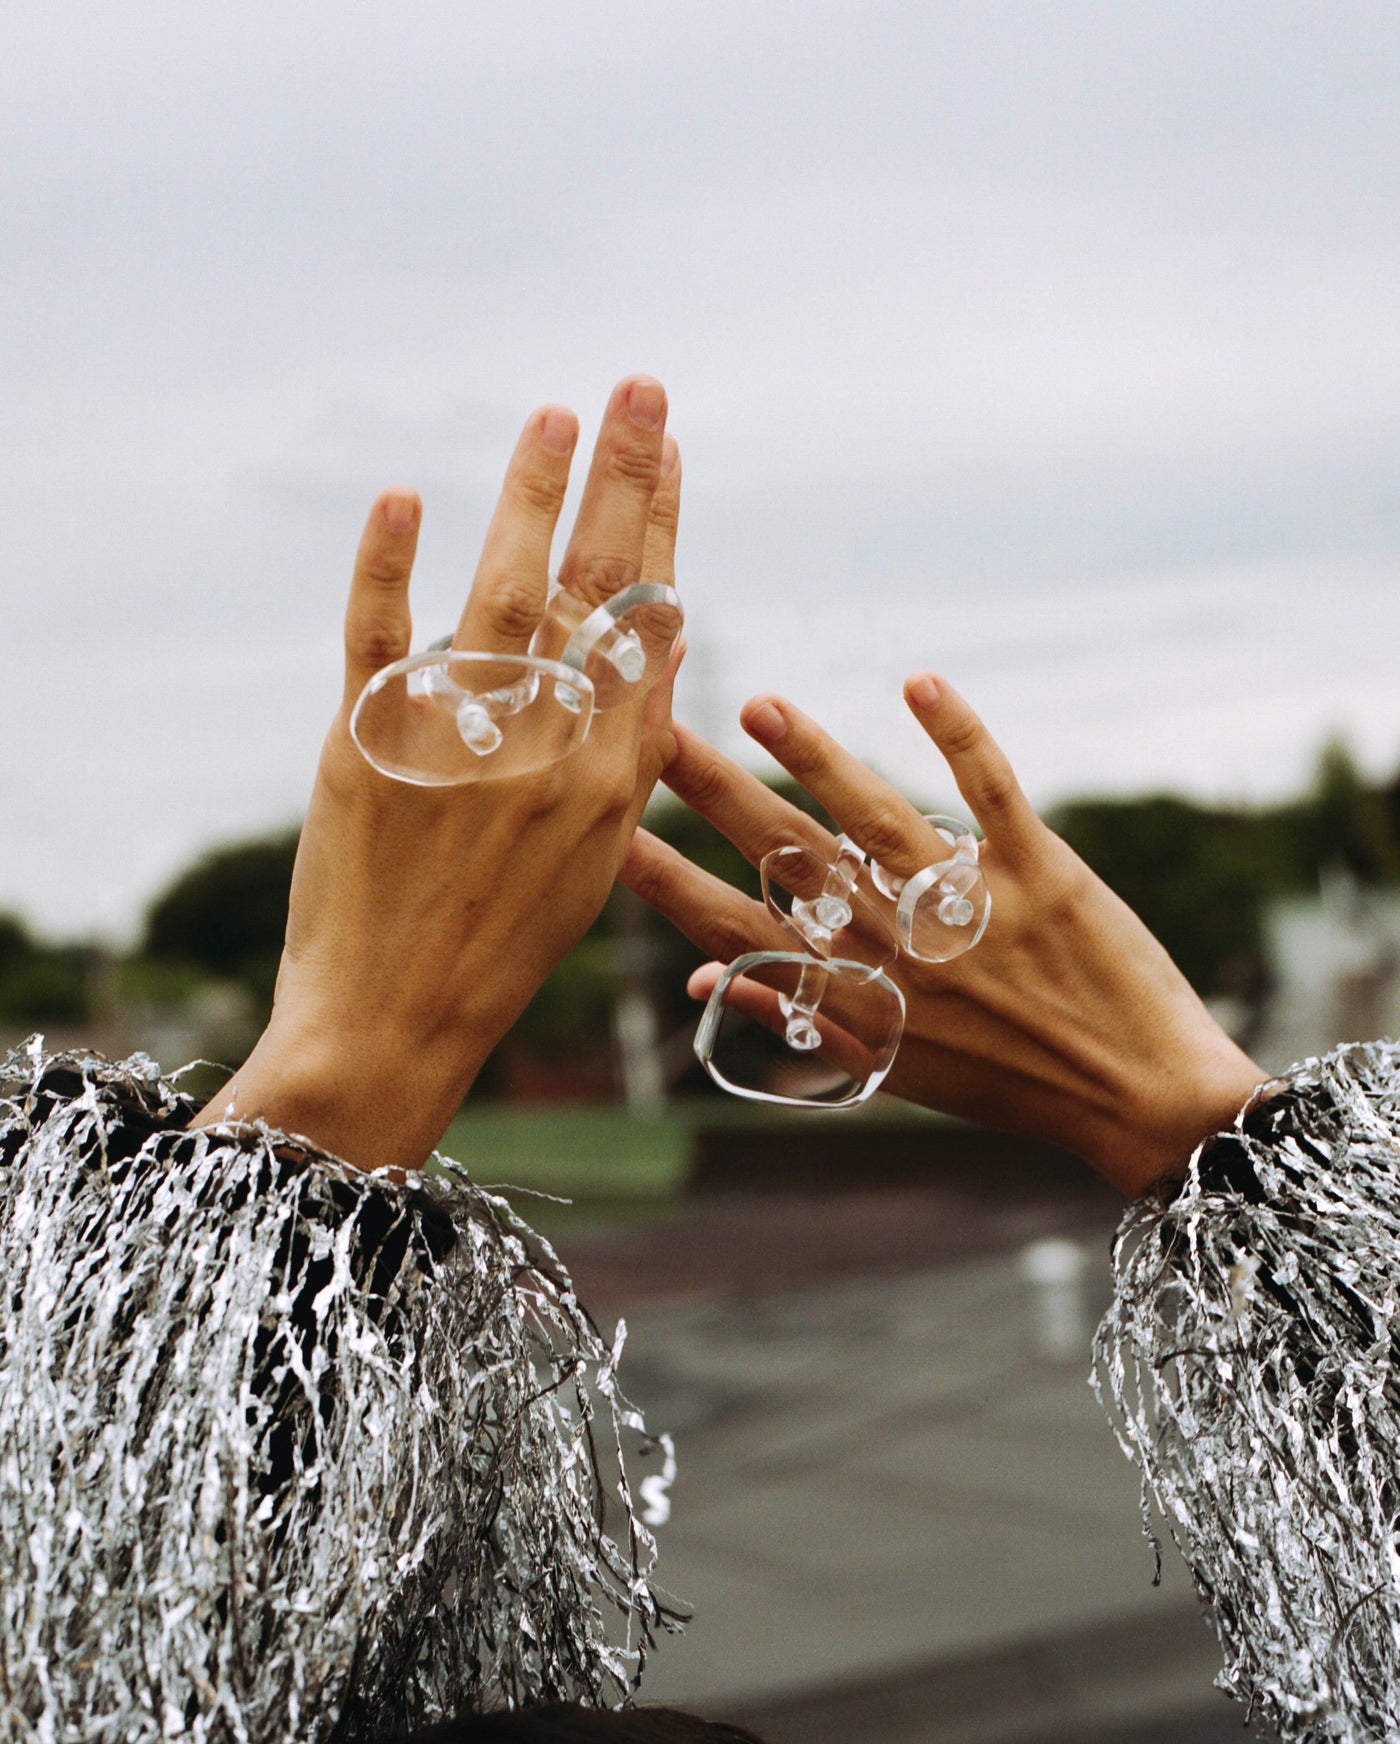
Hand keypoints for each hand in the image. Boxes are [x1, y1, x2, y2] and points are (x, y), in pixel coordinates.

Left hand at [193, 376, 681, 1169]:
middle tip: (641, 387)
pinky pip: (378, 639)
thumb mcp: (591, 857)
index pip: (648, 624)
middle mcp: (549, 751)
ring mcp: (459, 746)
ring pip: (504, 593)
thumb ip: (620, 755)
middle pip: (596, 590)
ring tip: (552, 416)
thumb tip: (644, 656)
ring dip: (529, 495)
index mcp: (613, 780)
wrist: (397, 1020)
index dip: (662, 529)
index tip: (671, 453)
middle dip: (625, 478)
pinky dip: (386, 565)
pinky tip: (403, 497)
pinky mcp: (367, 748)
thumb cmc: (502, 947)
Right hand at [622, 678, 1267, 1195]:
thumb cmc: (1004, 1082)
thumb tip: (702, 977)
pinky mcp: (1037, 872)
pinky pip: (988, 790)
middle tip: (655, 737)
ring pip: (872, 818)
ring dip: (813, 756)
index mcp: (853, 999)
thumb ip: (795, 1018)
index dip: (667, 882)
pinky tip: (917, 682)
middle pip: (788, 860)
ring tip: (757, 705)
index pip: (737, 931)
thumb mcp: (888, 1068)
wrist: (1134, 1099)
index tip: (611, 836)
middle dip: (715, 796)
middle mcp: (897, 950)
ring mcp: (965, 907)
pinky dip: (956, 734)